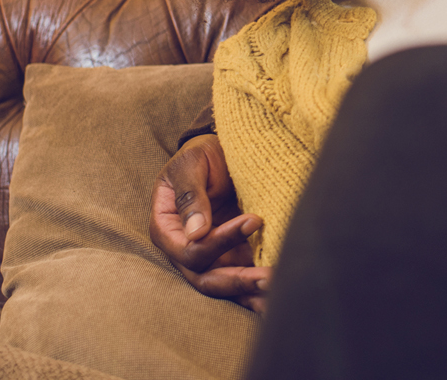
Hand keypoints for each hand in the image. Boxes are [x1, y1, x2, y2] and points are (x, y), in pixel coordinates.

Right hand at [149, 134, 270, 312]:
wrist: (220, 151)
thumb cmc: (199, 155)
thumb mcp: (190, 165)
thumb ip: (190, 196)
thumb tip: (195, 233)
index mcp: (167, 229)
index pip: (191, 250)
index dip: (220, 241)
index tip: (254, 220)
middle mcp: (185, 248)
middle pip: (206, 278)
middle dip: (237, 281)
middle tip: (268, 277)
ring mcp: (210, 254)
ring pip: (225, 285)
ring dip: (250, 291)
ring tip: (278, 293)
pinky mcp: (232, 254)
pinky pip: (243, 275)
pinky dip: (258, 287)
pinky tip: (278, 294)